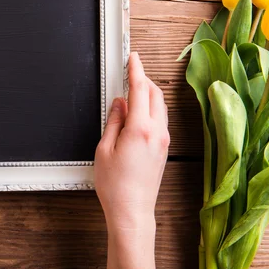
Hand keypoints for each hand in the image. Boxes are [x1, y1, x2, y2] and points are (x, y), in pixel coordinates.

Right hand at [94, 52, 168, 268]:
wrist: (132, 210)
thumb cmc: (115, 185)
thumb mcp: (104, 148)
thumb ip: (114, 121)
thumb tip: (120, 104)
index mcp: (140, 129)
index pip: (140, 89)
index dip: (136, 70)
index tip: (133, 58)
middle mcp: (157, 133)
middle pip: (155, 94)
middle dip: (144, 79)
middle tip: (130, 73)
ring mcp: (163, 141)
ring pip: (160, 106)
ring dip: (149, 94)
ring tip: (132, 93)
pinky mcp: (164, 149)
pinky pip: (161, 120)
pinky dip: (151, 109)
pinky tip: (137, 114)